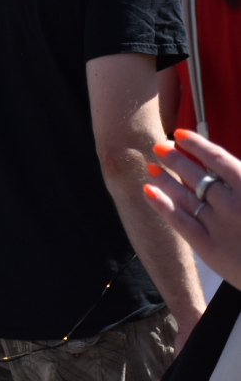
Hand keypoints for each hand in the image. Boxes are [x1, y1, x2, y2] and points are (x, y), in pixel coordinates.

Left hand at [145, 129, 240, 286]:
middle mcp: (232, 203)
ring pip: (183, 196)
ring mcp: (218, 225)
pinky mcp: (208, 247)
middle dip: (175, 159)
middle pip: (196, 175)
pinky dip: (162, 204)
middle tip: (159, 146)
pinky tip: (148, 190)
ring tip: (151, 166)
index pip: (218, 158)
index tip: (181, 134)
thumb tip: (231, 165)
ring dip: (165, 179)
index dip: (197, 144)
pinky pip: (179, 222)